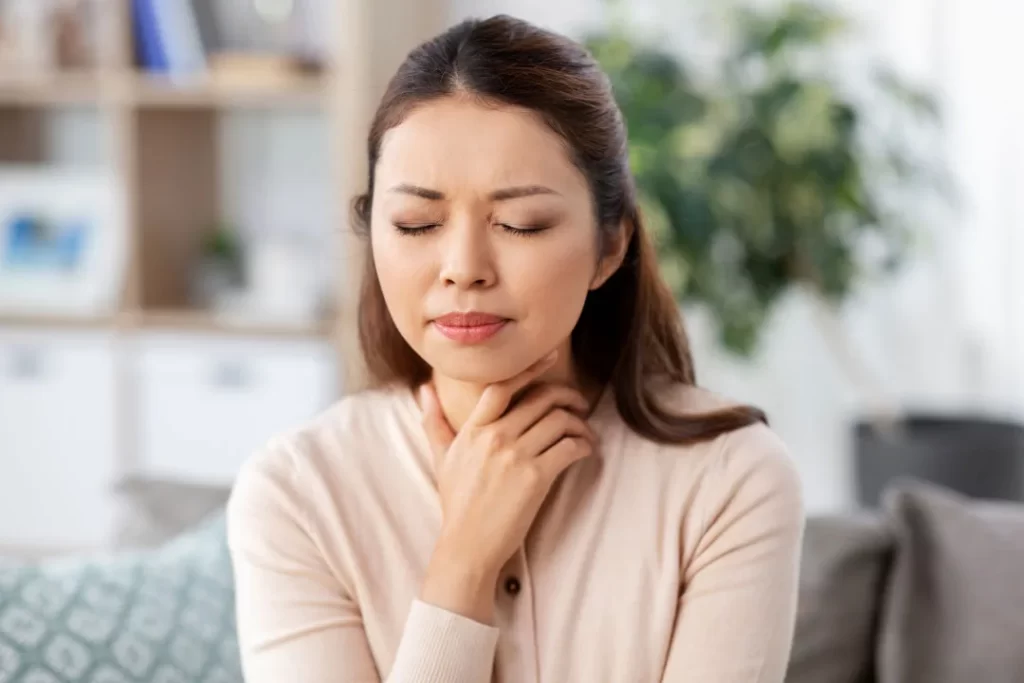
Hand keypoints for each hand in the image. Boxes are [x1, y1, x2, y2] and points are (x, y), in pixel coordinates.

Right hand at [418, 351, 596, 622]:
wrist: (467, 546)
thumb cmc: (456, 503)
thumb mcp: (442, 458)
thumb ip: (434, 420)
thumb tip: (422, 389)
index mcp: (473, 429)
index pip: (502, 385)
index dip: (530, 367)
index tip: (551, 356)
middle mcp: (494, 437)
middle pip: (540, 399)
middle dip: (567, 396)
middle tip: (579, 403)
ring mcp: (515, 456)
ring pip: (559, 421)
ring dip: (579, 423)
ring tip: (585, 432)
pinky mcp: (536, 477)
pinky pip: (569, 447)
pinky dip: (583, 445)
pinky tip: (585, 451)